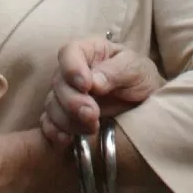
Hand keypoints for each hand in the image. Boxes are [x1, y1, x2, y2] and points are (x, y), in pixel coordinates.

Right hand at [41, 37, 163, 146]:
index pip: (69, 52)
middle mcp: (72, 72)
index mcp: (89, 52)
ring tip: (92, 128)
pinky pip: (48, 124)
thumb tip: (93, 83)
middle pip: (58, 83)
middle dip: (73, 101)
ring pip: (52, 105)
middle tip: (92, 114)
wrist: (144, 105)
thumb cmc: (140, 78)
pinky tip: (66, 140)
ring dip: (68, 120)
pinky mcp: (64, 117)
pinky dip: (54, 132)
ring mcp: (66, 95)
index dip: (72, 68)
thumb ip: (116, 71)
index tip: (86, 86)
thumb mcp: (136, 69)